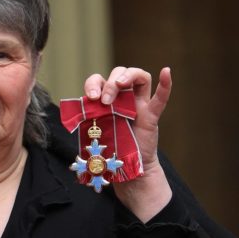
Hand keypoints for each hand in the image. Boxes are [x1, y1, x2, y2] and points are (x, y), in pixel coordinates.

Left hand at [84, 67, 172, 222]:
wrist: (123, 166)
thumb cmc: (107, 146)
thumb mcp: (92, 128)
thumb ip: (86, 117)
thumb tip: (73, 112)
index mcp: (106, 99)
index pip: (100, 80)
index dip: (93, 83)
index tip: (91, 97)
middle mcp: (123, 97)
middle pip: (119, 73)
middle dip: (109, 83)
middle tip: (103, 100)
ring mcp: (139, 104)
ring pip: (139, 76)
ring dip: (128, 76)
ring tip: (120, 85)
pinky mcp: (151, 115)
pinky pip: (160, 97)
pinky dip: (165, 84)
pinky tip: (166, 71)